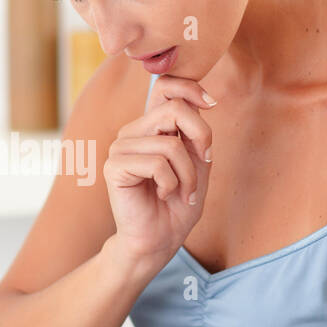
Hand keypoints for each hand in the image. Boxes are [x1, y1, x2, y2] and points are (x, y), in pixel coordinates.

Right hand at [103, 75, 215, 267]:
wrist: (159, 240)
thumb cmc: (177, 204)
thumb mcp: (197, 163)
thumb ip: (196, 133)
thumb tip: (204, 100)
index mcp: (150, 127)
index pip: (164, 86)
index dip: (190, 87)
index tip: (212, 103)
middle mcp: (133, 132)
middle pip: (173, 109)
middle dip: (201, 137)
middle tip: (205, 163)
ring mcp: (120, 148)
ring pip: (169, 144)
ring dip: (187, 174)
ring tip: (182, 191)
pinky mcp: (114, 167)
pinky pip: (156, 164)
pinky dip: (170, 184)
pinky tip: (161, 195)